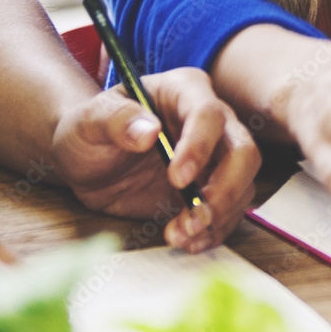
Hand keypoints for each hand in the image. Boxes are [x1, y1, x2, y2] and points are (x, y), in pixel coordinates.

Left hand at [49, 67, 259, 253]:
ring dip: (217, 216)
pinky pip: (229, 212)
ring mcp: (213, 157)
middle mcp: (208, 121)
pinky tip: (187, 240)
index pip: (207, 113)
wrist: (86, 161)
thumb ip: (114, 120)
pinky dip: (213, 231)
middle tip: (195, 214)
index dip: (199, 146)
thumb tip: (148, 131)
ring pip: (242, 185)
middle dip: (225, 188)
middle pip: (243, 150)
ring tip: (179, 234)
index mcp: (182, 91)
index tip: (177, 178)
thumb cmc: (88, 130)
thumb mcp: (89, 121)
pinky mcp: (210, 190)